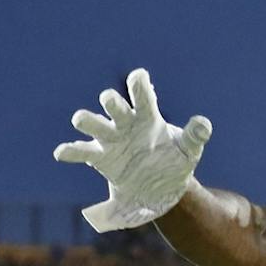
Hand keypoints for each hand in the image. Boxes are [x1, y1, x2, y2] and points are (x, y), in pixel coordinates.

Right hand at [55, 68, 212, 232]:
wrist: (163, 189)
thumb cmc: (176, 162)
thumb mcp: (188, 150)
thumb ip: (195, 136)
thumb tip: (204, 124)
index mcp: (147, 117)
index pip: (142, 96)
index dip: (139, 85)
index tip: (138, 76)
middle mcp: (125, 123)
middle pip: (113, 105)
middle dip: (111, 101)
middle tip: (110, 100)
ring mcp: (111, 138)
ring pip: (93, 123)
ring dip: (86, 120)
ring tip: (81, 121)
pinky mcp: (100, 156)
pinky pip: (81, 151)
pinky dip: (70, 151)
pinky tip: (61, 153)